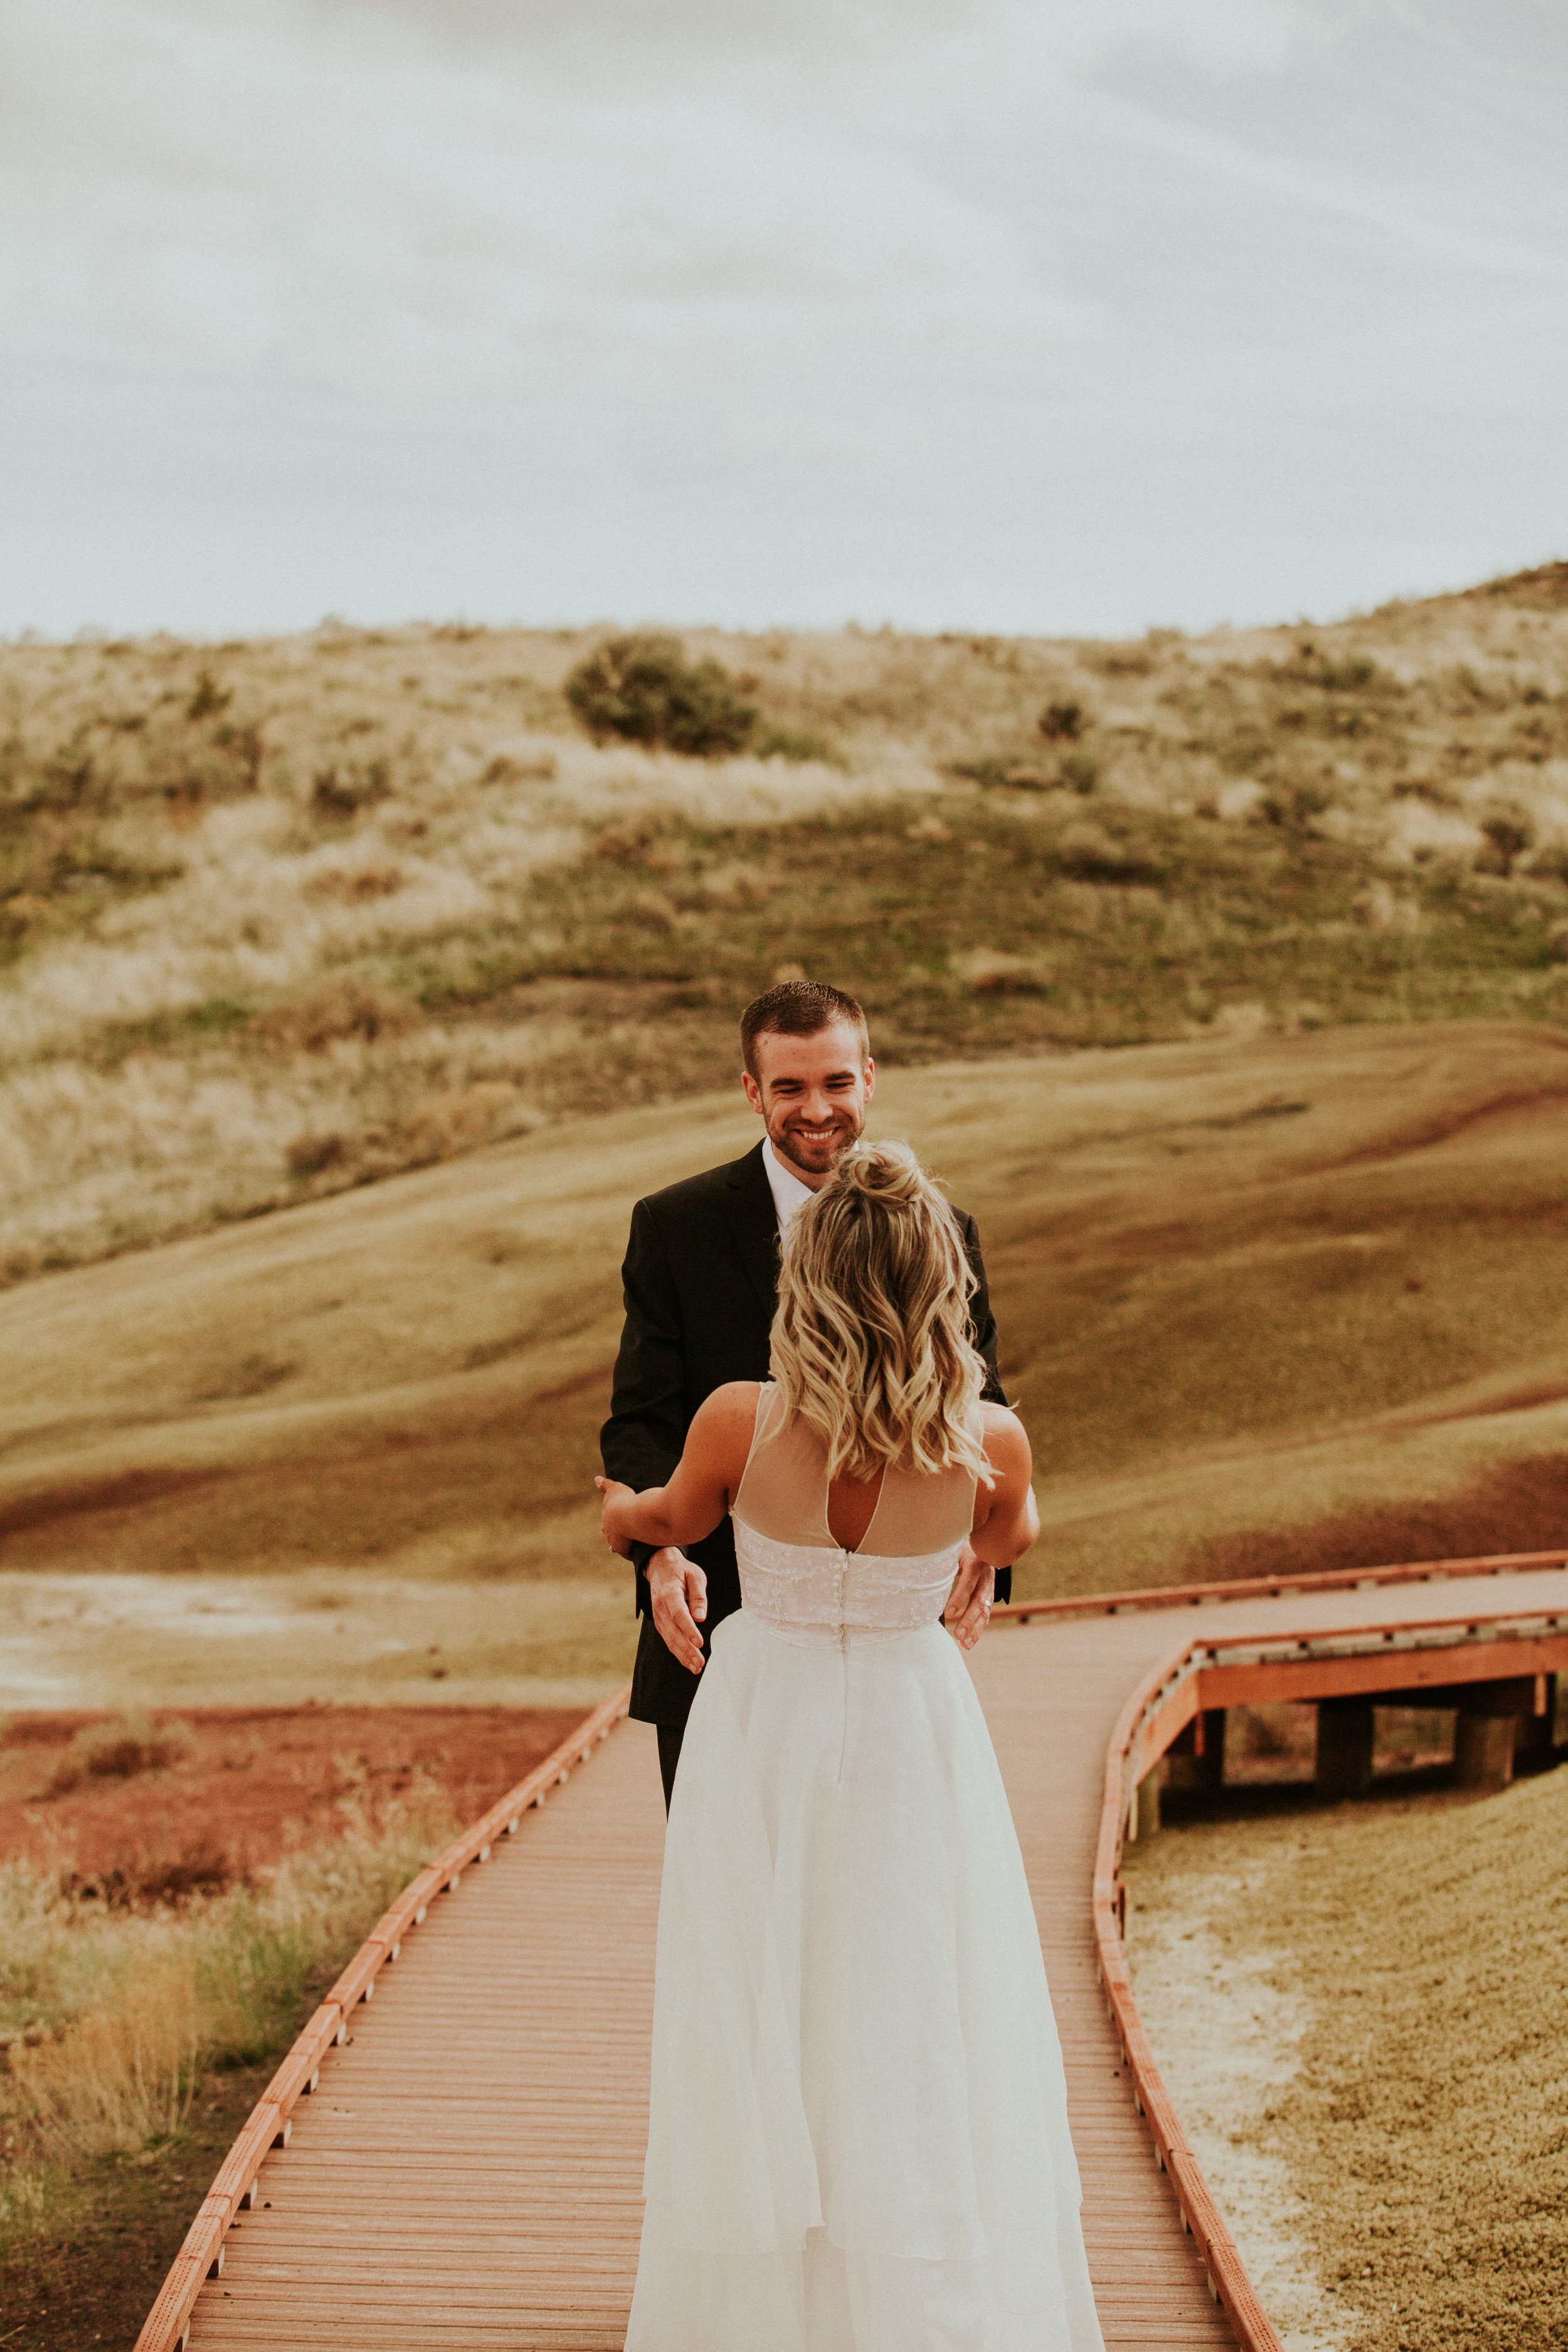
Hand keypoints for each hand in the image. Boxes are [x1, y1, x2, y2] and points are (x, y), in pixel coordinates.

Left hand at [594, 1474, 635, 1557]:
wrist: (627, 1516)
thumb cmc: (621, 1501)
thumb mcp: (614, 1489)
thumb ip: (606, 1485)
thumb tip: (596, 1479)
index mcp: (605, 1522)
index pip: (608, 1524)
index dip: (615, 1522)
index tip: (621, 1520)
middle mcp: (608, 1534)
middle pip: (613, 1537)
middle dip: (620, 1535)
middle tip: (630, 1531)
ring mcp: (616, 1544)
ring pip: (620, 1545)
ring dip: (627, 1543)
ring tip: (637, 1541)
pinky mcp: (624, 1551)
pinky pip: (628, 1553)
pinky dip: (633, 1551)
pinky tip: (641, 1549)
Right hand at [647, 1546, 707, 1676]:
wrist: (660, 1568)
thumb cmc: (681, 1571)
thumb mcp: (695, 1575)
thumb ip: (698, 1596)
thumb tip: (701, 1618)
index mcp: (669, 1594)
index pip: (679, 1614)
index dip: (689, 1630)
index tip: (700, 1643)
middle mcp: (660, 1607)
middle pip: (673, 1632)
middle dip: (687, 1649)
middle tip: (700, 1663)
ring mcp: (658, 1616)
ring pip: (669, 1639)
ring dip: (682, 1655)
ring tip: (696, 1667)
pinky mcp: (660, 1622)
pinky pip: (668, 1639)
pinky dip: (677, 1652)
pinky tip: (688, 1661)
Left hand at [944, 1542, 995, 1651]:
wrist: (986, 1545)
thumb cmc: (962, 1548)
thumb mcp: (954, 1550)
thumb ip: (945, 1560)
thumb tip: (923, 1565)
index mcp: (976, 1564)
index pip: (968, 1583)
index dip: (959, 1598)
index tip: (948, 1613)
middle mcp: (986, 1578)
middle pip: (979, 1601)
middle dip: (968, 1620)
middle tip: (957, 1635)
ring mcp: (990, 1588)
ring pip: (985, 1611)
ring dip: (975, 1630)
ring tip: (964, 1644)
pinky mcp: (989, 1597)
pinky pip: (985, 1615)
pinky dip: (978, 1630)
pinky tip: (969, 1642)